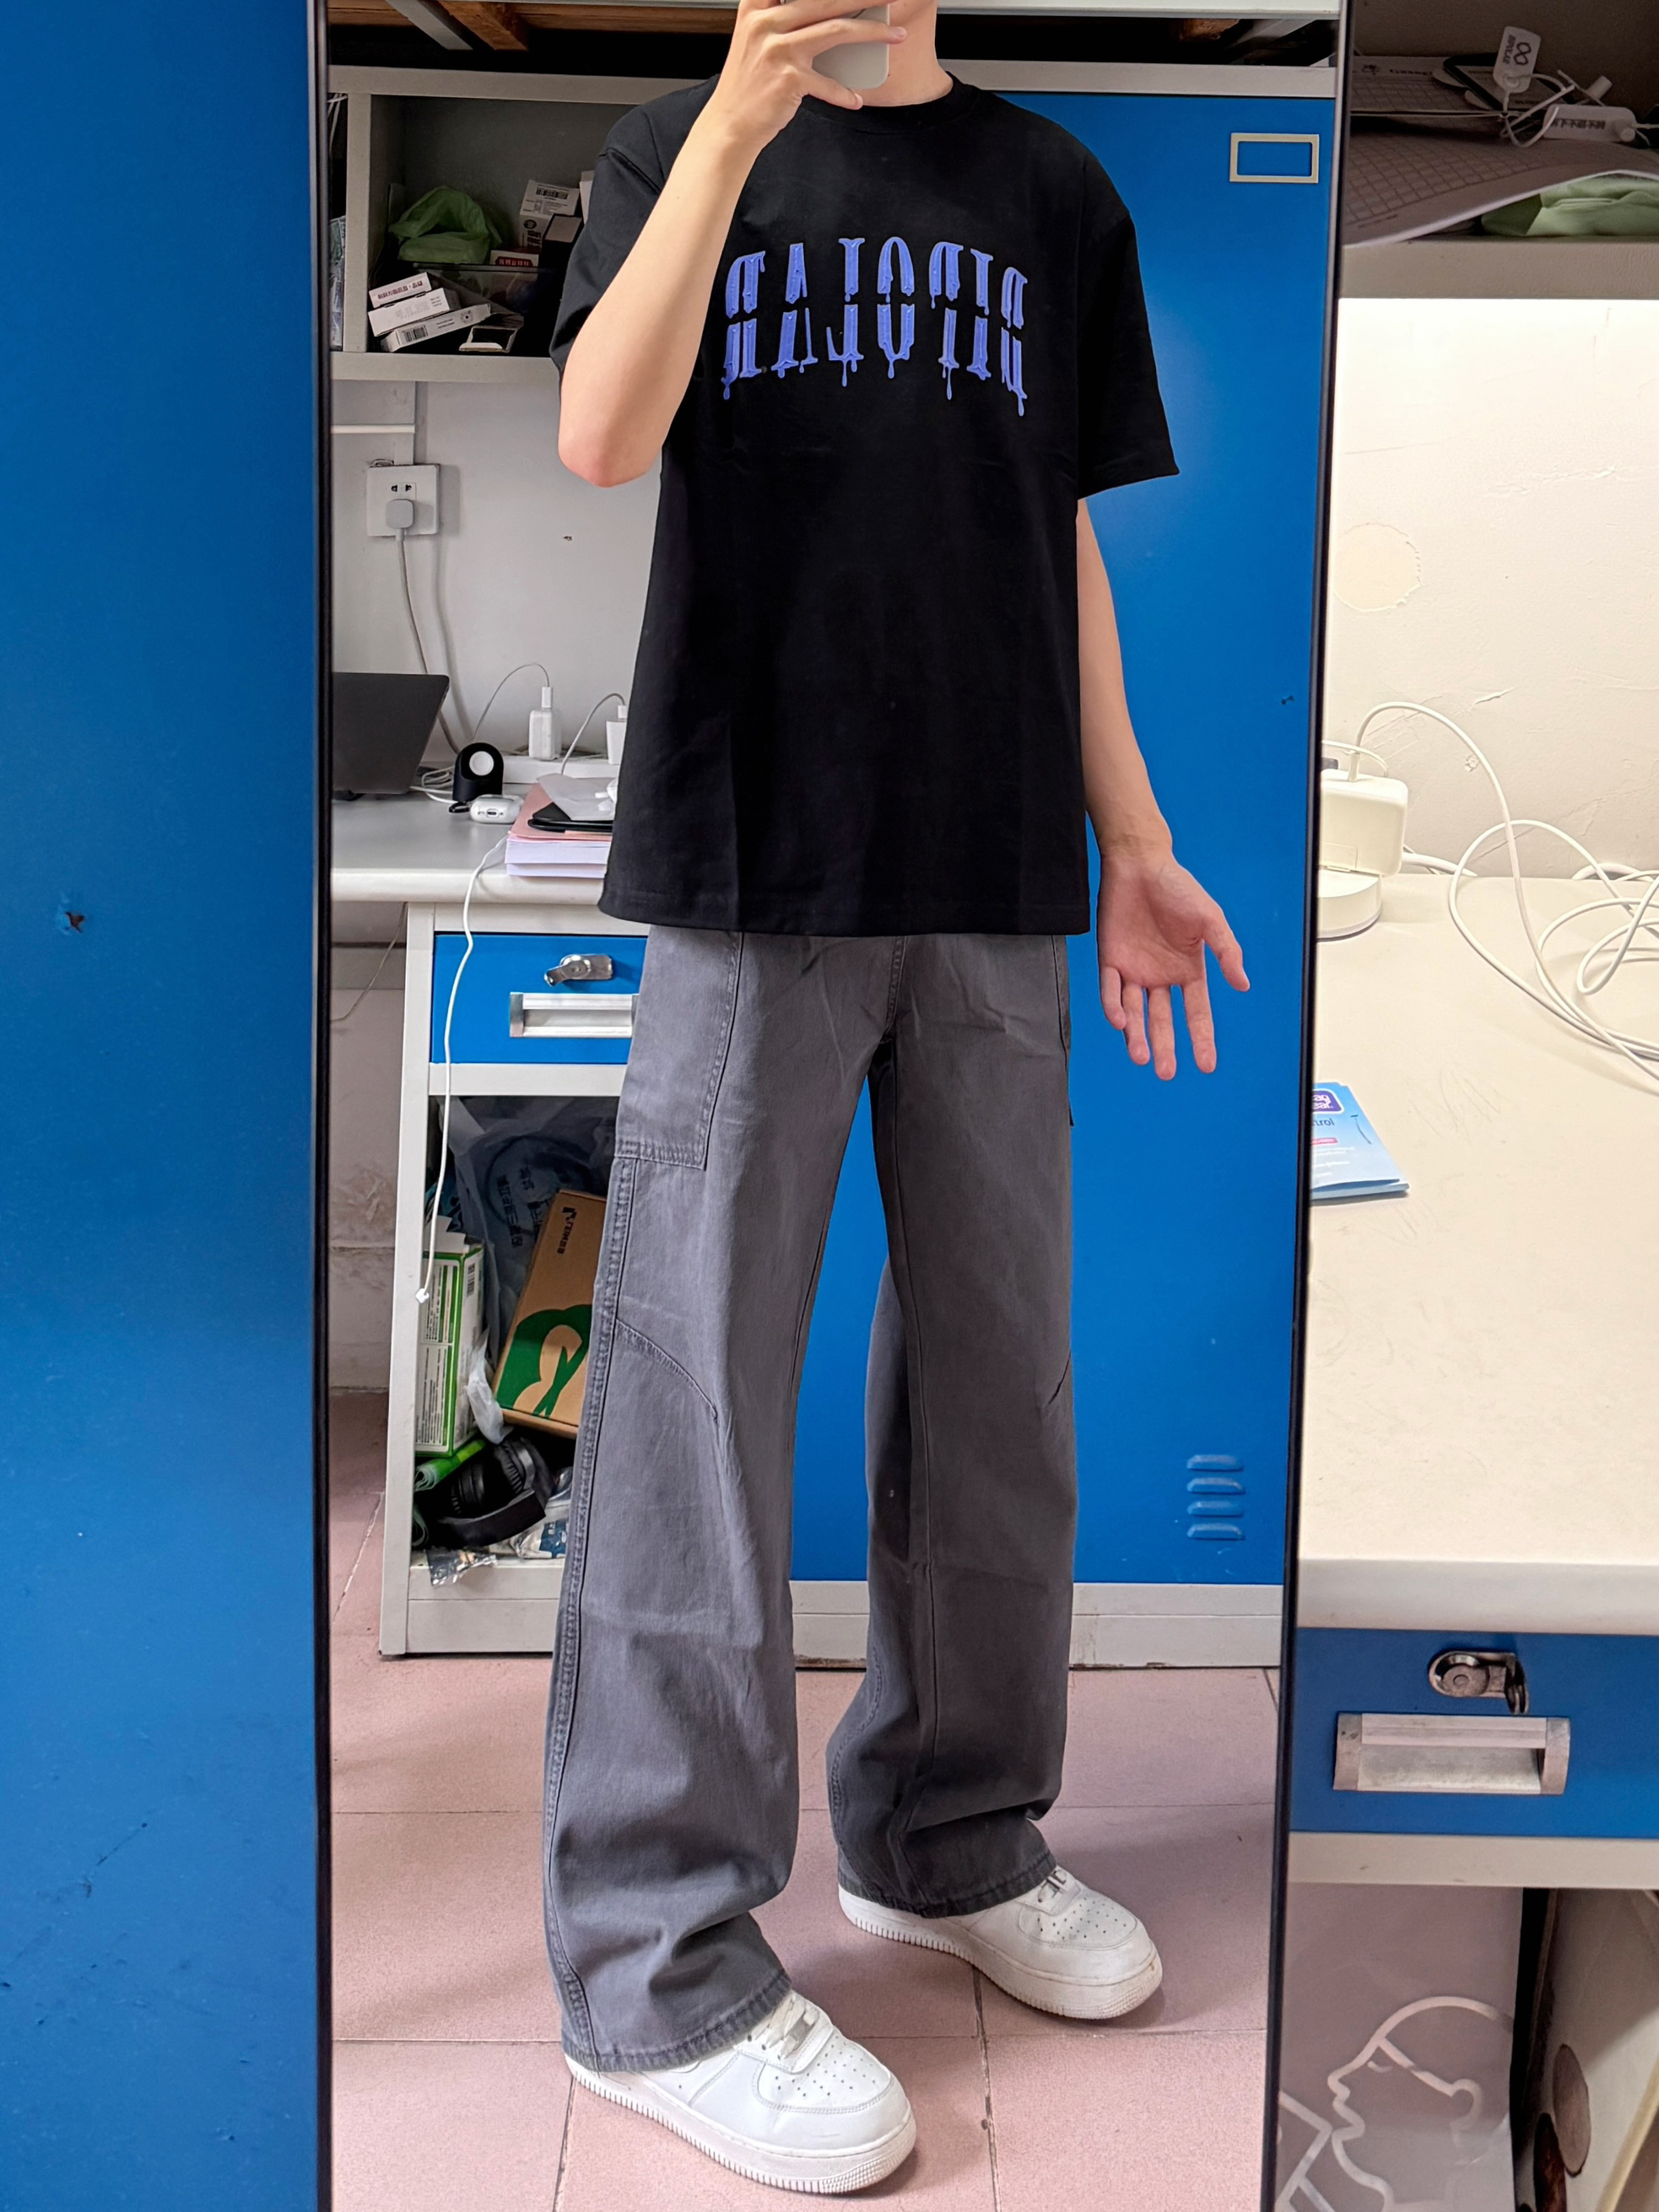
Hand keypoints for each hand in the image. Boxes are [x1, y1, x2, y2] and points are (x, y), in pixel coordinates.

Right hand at [702, 0, 905, 148]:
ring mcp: (777, 50)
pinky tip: (856, 99)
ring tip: (896, 34)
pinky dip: (845, 93)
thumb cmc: (748, 84)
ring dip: (873, 32)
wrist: (730, 124)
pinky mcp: (788, 80)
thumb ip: (783, 17)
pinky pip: (828, 83)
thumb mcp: (757, 37)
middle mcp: (765, 22)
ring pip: (835, 31)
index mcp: (758, 5)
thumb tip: (832, 12)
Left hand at [1096, 850, 1247, 1078]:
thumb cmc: (1177, 889)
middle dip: (1165, 1047)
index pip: (1196, 1012)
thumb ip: (1227, 952)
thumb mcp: (1210, 920)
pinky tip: (1122, 1023)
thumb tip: (1243, 985)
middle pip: (1163, 1020)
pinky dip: (1115, 1007)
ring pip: (1135, 1012)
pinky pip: (1111, 990)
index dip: (1201, 1038)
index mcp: (1188, 970)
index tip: (1206, 1066)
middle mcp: (1161, 976)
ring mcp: (1134, 970)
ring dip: (1137, 1036)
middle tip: (1166, 1072)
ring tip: (1142, 1058)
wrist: (1140, 865)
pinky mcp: (1110, 960)